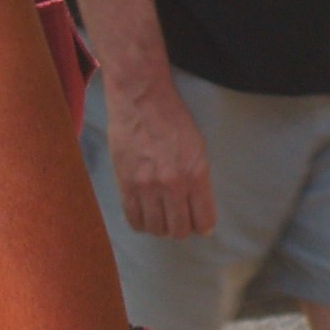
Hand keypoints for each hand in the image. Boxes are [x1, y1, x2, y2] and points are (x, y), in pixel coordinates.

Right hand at [108, 77, 217, 238]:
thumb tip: (199, 209)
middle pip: (179, 230)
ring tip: (162, 218)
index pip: (204, 219)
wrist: (141, 100)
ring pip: (156, 229)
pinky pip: (133, 219)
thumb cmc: (173, 119)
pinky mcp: (125, 184)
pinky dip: (142, 224)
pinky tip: (146, 216)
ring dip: (161, 228)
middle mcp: (173, 184)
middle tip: (180, 222)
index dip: (204, 227)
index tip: (201, 226)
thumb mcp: (198, 148)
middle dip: (183, 230)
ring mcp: (147, 186)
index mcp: (196, 174)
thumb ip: (199, 180)